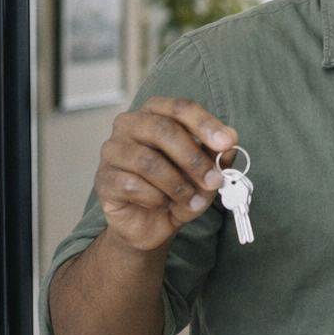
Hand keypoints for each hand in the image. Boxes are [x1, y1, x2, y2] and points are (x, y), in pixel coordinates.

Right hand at [95, 96, 238, 251]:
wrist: (150, 226)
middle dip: (194, 159)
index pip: (180, 108)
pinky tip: (164, 205)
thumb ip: (217, 158)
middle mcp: (130, 125)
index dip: (205, 123)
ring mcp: (113, 150)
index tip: (227, 142)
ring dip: (178, 185)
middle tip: (213, 181)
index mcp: (156, 114)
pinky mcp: (104, 178)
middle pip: (164, 130)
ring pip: (148, 162)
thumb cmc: (176, 191)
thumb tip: (229, 144)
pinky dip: (157, 199)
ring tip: (192, 201)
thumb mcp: (204, 175)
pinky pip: (132, 185)